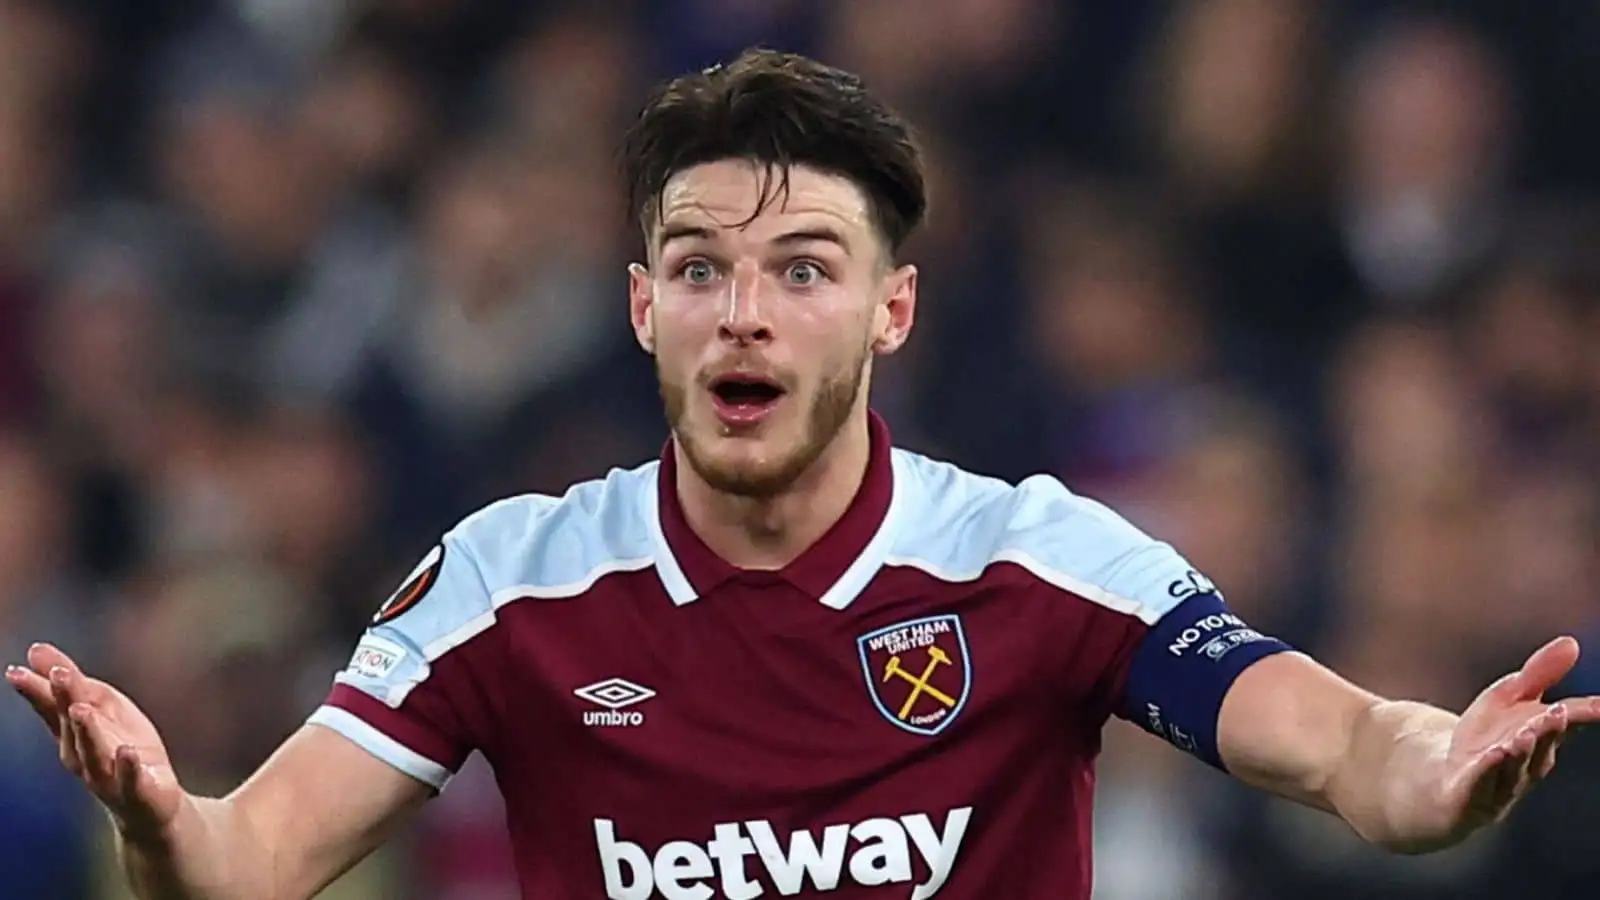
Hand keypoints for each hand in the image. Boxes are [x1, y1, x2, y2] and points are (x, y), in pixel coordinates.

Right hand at [6, 643, 185, 841]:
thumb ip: (74, 683)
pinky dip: (127, 766)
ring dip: (87, 731)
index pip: (52, 710)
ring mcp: (107, 776)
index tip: (17, 671)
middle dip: (64, 701)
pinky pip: (130, 780)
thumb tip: (34, 650)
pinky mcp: (136, 791)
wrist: (149, 804)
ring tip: (82, 709)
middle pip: (72, 726)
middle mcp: (83, 757)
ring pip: (94, 753)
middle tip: (58, 675)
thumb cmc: (121, 751)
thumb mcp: (103, 709)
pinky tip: (126, 751)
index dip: (37, 691)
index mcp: (72, 736)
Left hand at [1439, 636, 1599, 833]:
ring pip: (1516, 768)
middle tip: (1559, 712)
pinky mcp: (1471, 795)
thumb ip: (1538, 674)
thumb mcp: (1507, 698)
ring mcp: (1502, 782)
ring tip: (1525, 733)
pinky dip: (1489, 770)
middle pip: (1542, 746)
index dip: (1585, 714)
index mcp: (1542, 739)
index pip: (1568, 723)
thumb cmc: (1485, 739)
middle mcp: (1529, 764)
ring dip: (1522, 752)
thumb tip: (1571, 642)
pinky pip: (1482, 784)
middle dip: (1550, 730)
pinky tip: (1494, 754)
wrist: (1443, 782)